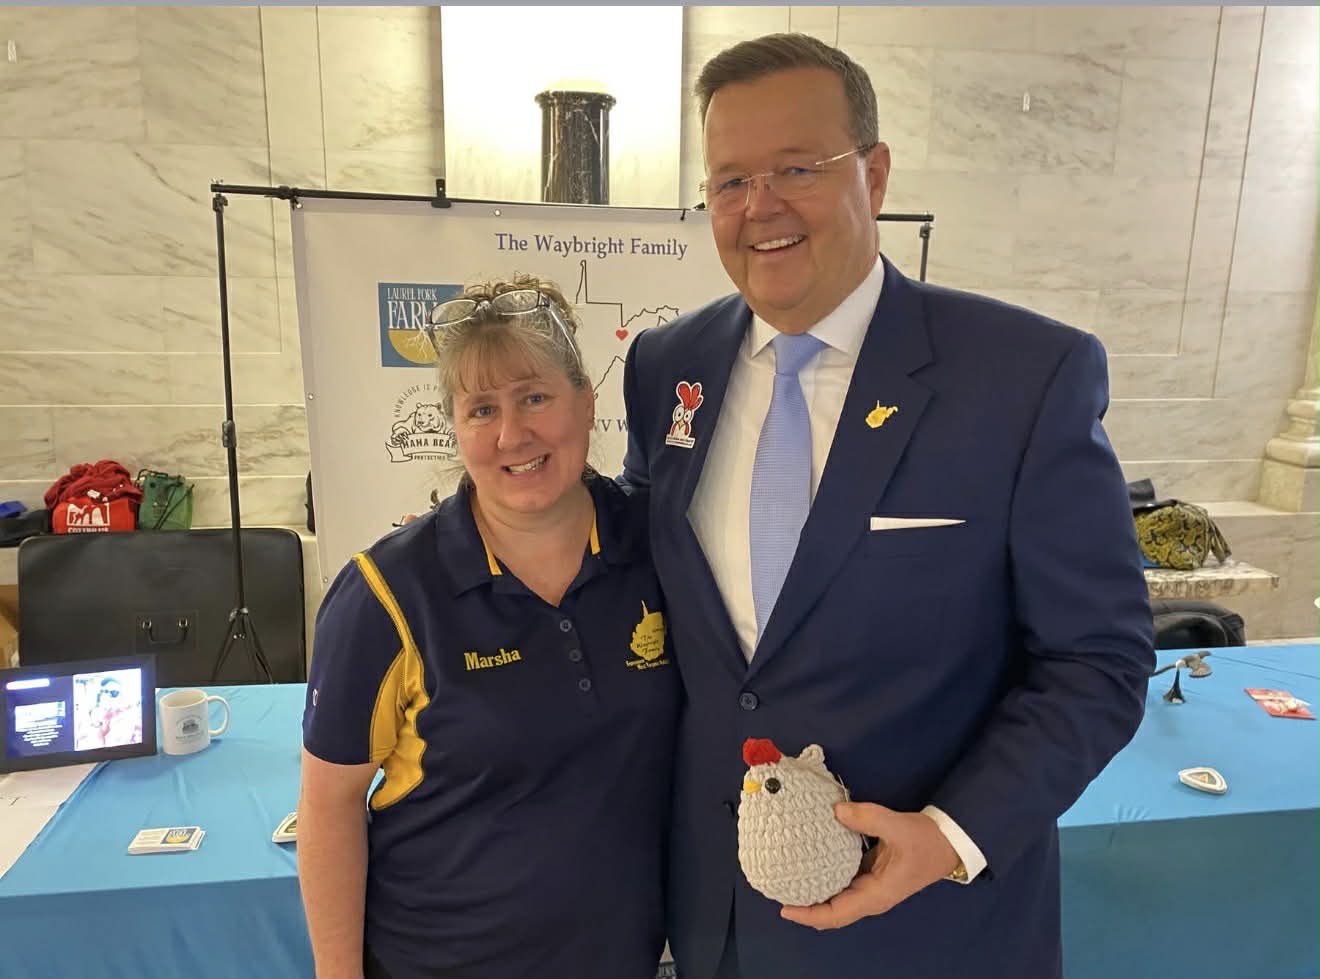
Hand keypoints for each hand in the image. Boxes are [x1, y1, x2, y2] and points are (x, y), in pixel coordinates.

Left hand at [779, 802, 960, 929]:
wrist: (949, 842)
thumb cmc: (926, 841)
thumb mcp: (897, 826)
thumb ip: (866, 818)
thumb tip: (835, 810)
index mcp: (875, 895)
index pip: (836, 914)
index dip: (809, 914)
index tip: (784, 908)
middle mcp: (869, 896)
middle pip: (831, 911)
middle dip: (805, 906)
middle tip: (779, 889)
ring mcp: (870, 887)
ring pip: (836, 898)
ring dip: (814, 892)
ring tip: (789, 877)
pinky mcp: (870, 875)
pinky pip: (842, 882)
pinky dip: (826, 877)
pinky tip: (811, 862)